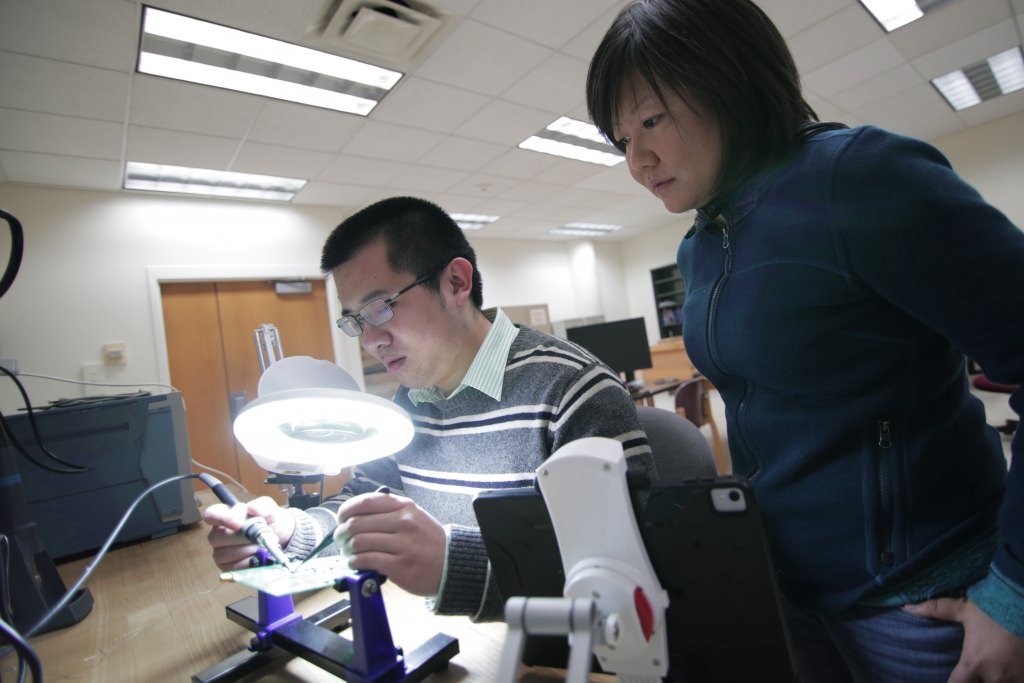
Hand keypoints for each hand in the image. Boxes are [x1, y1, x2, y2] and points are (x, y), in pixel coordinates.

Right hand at [202, 496, 294, 570]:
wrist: (282, 538)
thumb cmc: (271, 521)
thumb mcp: (270, 509)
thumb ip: (262, 506)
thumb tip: (251, 508)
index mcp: (225, 515)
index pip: (211, 515)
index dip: (222, 519)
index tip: (238, 524)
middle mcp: (219, 535)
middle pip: (217, 538)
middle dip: (242, 538)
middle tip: (261, 536)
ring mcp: (221, 552)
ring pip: (226, 554)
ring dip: (248, 550)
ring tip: (264, 545)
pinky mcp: (228, 568)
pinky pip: (234, 567)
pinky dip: (250, 562)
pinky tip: (260, 557)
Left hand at [336, 491, 445, 596]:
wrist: (452, 563)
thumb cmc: (429, 541)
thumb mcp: (414, 516)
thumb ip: (389, 512)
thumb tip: (356, 517)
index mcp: (405, 507)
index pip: (366, 502)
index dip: (346, 510)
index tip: (340, 518)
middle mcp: (403, 522)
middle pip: (358, 523)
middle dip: (342, 532)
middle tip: (339, 539)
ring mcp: (402, 544)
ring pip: (360, 542)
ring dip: (347, 549)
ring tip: (348, 553)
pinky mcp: (400, 565)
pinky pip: (367, 560)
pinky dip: (355, 562)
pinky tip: (355, 563)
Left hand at [905, 596, 1023, 681]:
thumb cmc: (996, 607)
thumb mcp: (965, 609)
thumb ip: (937, 610)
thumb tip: (908, 607)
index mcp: (974, 662)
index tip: (954, 679)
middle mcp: (994, 676)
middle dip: (975, 681)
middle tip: (973, 672)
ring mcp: (1016, 679)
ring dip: (995, 680)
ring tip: (991, 670)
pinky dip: (1012, 679)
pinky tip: (1007, 672)